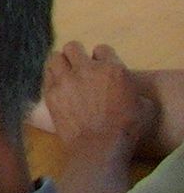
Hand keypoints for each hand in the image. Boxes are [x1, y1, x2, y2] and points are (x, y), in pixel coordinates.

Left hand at [43, 42, 155, 162]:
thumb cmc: (127, 129)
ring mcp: (65, 79)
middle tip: (79, 67)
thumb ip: (134, 91)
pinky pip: (46, 76)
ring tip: (64, 74)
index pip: (102, 49)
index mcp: (112, 69)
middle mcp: (86, 69)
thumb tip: (129, 92)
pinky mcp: (50, 92)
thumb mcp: (145, 107)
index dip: (101, 58)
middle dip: (76, 55)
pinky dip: (51, 79)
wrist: (100, 146)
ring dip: (60, 64)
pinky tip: (56, 86)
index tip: (101, 68)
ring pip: (55, 57)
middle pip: (73, 47)